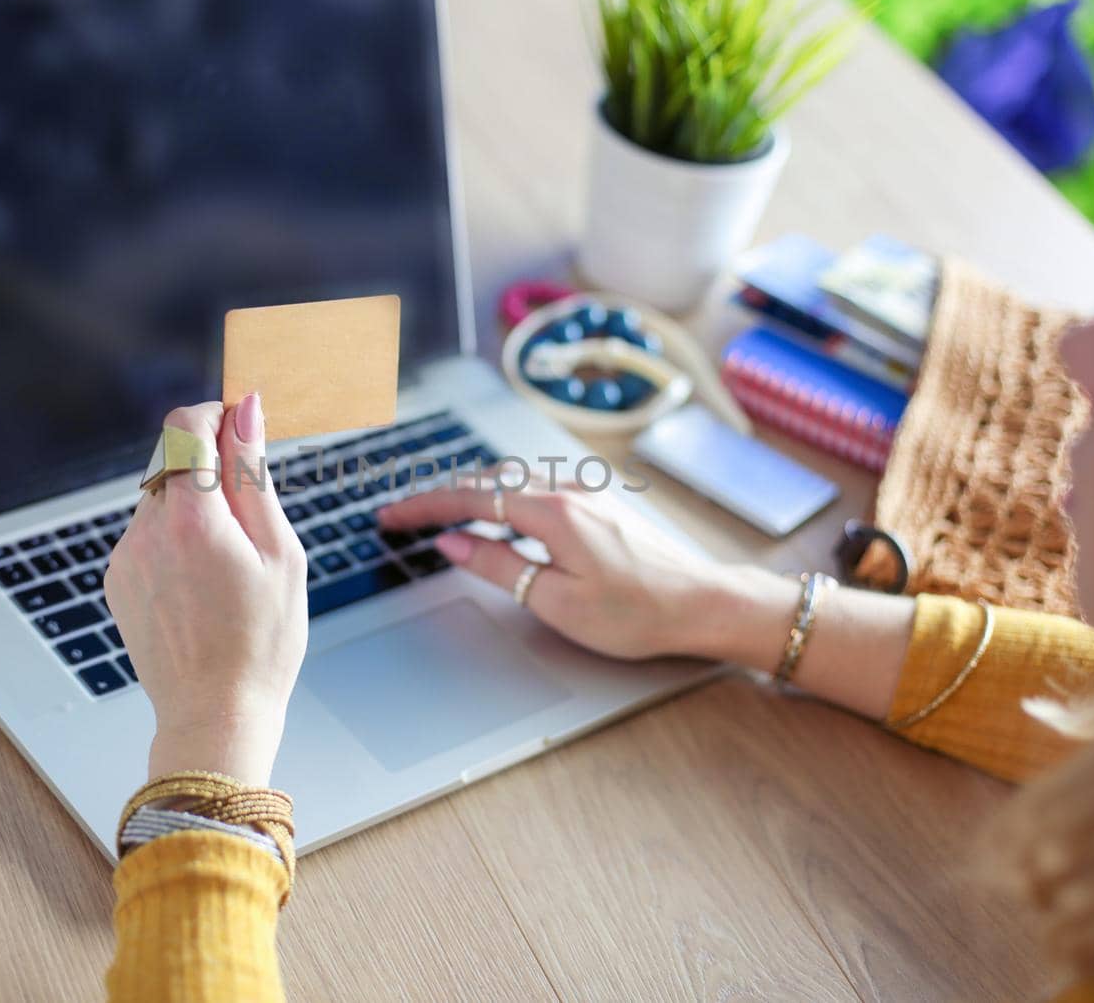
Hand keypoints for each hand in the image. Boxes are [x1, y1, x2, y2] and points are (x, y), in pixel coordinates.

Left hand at [104, 394, 307, 785]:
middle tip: (252, 515)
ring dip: (195, 507)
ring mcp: (125, 557)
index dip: (215, 414)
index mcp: (192, 517)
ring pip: (161, 498)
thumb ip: (254, 472)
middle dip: (211, 467)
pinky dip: (176, 540)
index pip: (185, 424)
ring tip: (229, 566)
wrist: (215, 716)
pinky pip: (148, 535)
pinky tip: (204, 586)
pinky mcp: (117, 580)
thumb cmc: (262, 640)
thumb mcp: (280, 551)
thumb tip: (245, 409)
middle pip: (172, 459)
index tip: (241, 426)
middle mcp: (146, 530)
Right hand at [377, 474, 793, 663]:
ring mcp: (586, 493)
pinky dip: (502, 499)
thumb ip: (498, 566)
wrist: (704, 603)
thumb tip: (452, 542)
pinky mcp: (598, 505)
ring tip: (437, 515)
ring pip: (511, 483)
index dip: (422, 506)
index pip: (469, 499)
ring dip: (469, 495)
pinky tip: (497, 518)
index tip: (389, 515)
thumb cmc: (638, 612)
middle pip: (486, 482)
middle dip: (438, 497)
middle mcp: (568, 489)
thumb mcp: (556, 600)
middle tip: (401, 517)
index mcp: (553, 511)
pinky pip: (536, 490)